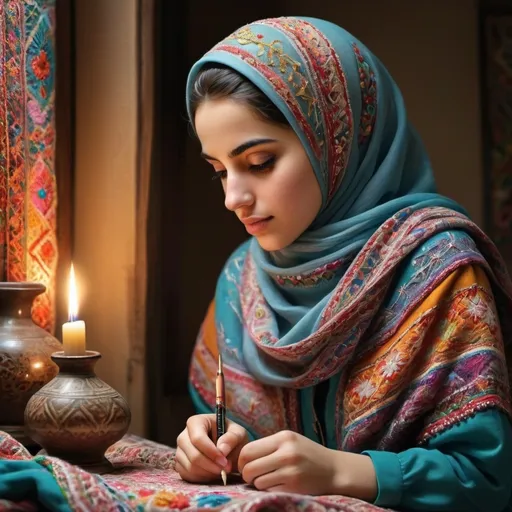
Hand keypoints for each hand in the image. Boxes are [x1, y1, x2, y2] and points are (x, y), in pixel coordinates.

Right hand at [175, 414, 248, 482]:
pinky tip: (213, 473)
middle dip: (211, 465)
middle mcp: (183, 436)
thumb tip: (221, 449)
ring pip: (190, 467)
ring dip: (208, 473)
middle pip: (193, 455)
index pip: (197, 438)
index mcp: (196, 422)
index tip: (224, 461)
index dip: (210, 452)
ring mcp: (180, 451)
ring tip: (222, 470)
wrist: (228, 450)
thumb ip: (232, 438)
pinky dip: (202, 478)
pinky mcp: (180, 465)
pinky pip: (188, 476)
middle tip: (227, 469)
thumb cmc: (232, 438)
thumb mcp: (238, 433)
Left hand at [238, 430, 376, 498]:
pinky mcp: (294, 487)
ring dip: (258, 484)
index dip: (241, 460)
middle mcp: (286, 453)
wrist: (334, 470)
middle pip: (249, 467)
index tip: (245, 465)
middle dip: (246, 475)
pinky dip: (268, 490)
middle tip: (252, 476)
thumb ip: (269, 446)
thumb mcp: (290, 441)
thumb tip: (241, 458)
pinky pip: (269, 490)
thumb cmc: (308, 454)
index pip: (248, 449)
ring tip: (268, 480)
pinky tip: (278, 485)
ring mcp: (291, 471)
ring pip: (257, 481)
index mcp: (283, 438)